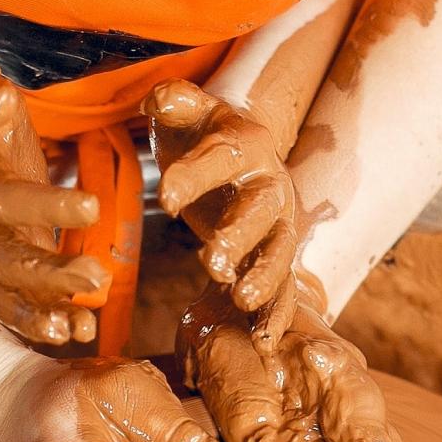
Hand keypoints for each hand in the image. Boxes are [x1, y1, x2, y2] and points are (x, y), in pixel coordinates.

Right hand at [0, 80, 105, 344]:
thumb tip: (1, 102)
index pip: (7, 199)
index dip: (47, 205)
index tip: (93, 206)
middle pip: (7, 260)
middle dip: (50, 275)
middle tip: (97, 278)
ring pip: (7, 293)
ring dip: (41, 314)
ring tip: (81, 330)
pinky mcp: (6, 264)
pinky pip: (16, 303)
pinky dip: (43, 321)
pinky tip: (80, 332)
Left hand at [145, 79, 302, 338]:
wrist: (239, 154)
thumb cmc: (203, 133)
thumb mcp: (186, 111)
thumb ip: (174, 100)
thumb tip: (158, 99)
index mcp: (247, 144)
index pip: (220, 156)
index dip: (194, 175)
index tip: (164, 196)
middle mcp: (271, 185)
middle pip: (259, 211)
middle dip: (238, 236)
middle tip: (212, 260)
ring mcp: (278, 226)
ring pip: (277, 253)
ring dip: (263, 278)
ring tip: (242, 300)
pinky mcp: (276, 258)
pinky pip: (283, 288)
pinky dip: (276, 315)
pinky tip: (264, 342)